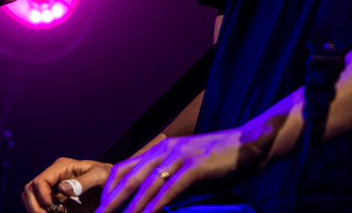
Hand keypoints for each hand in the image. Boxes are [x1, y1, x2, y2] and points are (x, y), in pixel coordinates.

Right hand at [22, 157, 111, 212]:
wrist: (116, 183)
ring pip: (32, 198)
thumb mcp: (101, 176)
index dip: (42, 198)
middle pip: (30, 190)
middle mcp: (54, 176)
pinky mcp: (57, 199)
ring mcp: (54, 187)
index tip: (55, 210)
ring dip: (38, 210)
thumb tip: (62, 189)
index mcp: (62, 167)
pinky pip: (43, 207)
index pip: (40, 182)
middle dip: (35, 207)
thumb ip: (84, 182)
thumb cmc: (110, 176)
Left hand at [98, 128, 270, 212]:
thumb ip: (169, 179)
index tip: (102, 205)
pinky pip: (168, 190)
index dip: (110, 187)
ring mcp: (179, 157)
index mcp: (162, 148)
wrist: (249, 145)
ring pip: (146, 185)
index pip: (125, 167)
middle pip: (129, 177)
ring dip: (129, 207)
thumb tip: (154, 200)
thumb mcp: (188, 167)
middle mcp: (165, 150)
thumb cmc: (220, 160)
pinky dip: (154, 206)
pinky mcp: (193, 168)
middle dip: (112, 200)